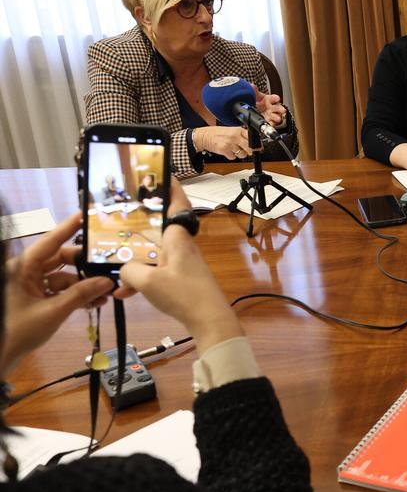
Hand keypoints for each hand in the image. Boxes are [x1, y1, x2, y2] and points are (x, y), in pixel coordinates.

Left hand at [1, 213, 115, 374]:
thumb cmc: (18, 331)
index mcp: (21, 269)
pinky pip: (60, 290)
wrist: (2, 356)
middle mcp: (25, 273)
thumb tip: (106, 282)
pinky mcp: (36, 298)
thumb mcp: (53, 312)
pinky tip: (94, 302)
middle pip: (59, 259)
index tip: (84, 216)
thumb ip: (81, 294)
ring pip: (62, 277)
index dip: (67, 228)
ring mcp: (30, 286)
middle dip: (84, 265)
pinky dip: (76, 295)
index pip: (48, 242)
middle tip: (106, 266)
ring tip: (105, 293)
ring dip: (84, 284)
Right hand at [115, 180, 242, 353]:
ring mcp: (181, 262)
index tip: (161, 172)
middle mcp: (180, 245)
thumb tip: (122, 269)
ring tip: (111, 266)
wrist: (210, 320)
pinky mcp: (180, 278)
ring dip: (133, 261)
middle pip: (156, 228)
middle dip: (136, 227)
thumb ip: (129, 270)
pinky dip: (141, 279)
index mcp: (176, 237)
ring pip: (152, 253)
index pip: (176, 203)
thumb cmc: (183, 294)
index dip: (169, 187)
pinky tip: (124, 293)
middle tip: (116, 219)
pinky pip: (155, 272)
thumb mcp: (147, 281)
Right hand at [195, 125, 251, 159]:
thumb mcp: (230, 130)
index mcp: (238, 130)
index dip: (256, 144)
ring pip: (242, 154)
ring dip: (240, 154)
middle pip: (250, 148)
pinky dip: (231, 156)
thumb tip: (252, 142)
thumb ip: (241, 135)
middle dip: (250, 151)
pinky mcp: (225, 150)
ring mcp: (230, 143)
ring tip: (233, 149)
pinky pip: (233, 157)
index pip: (252, 138)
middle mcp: (235, 136)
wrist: (204, 136)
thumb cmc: (216, 133)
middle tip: (248, 151)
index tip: (259, 148)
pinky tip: (227, 151)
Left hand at [255, 89, 286, 125]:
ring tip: (278, 118)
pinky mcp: (269, 121)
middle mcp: (271, 107)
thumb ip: (253, 91)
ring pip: (277, 116)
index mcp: (268, 99)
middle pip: (278, 108)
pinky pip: (272, 123)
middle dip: (280, 109)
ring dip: (277, 117)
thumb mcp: (254, 95)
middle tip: (282, 110)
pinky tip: (272, 124)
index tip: (277, 98)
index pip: (274, 98)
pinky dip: (272, 124)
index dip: (275, 98)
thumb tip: (252, 86)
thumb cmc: (255, 101)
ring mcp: (271, 114)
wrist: (252, 109)